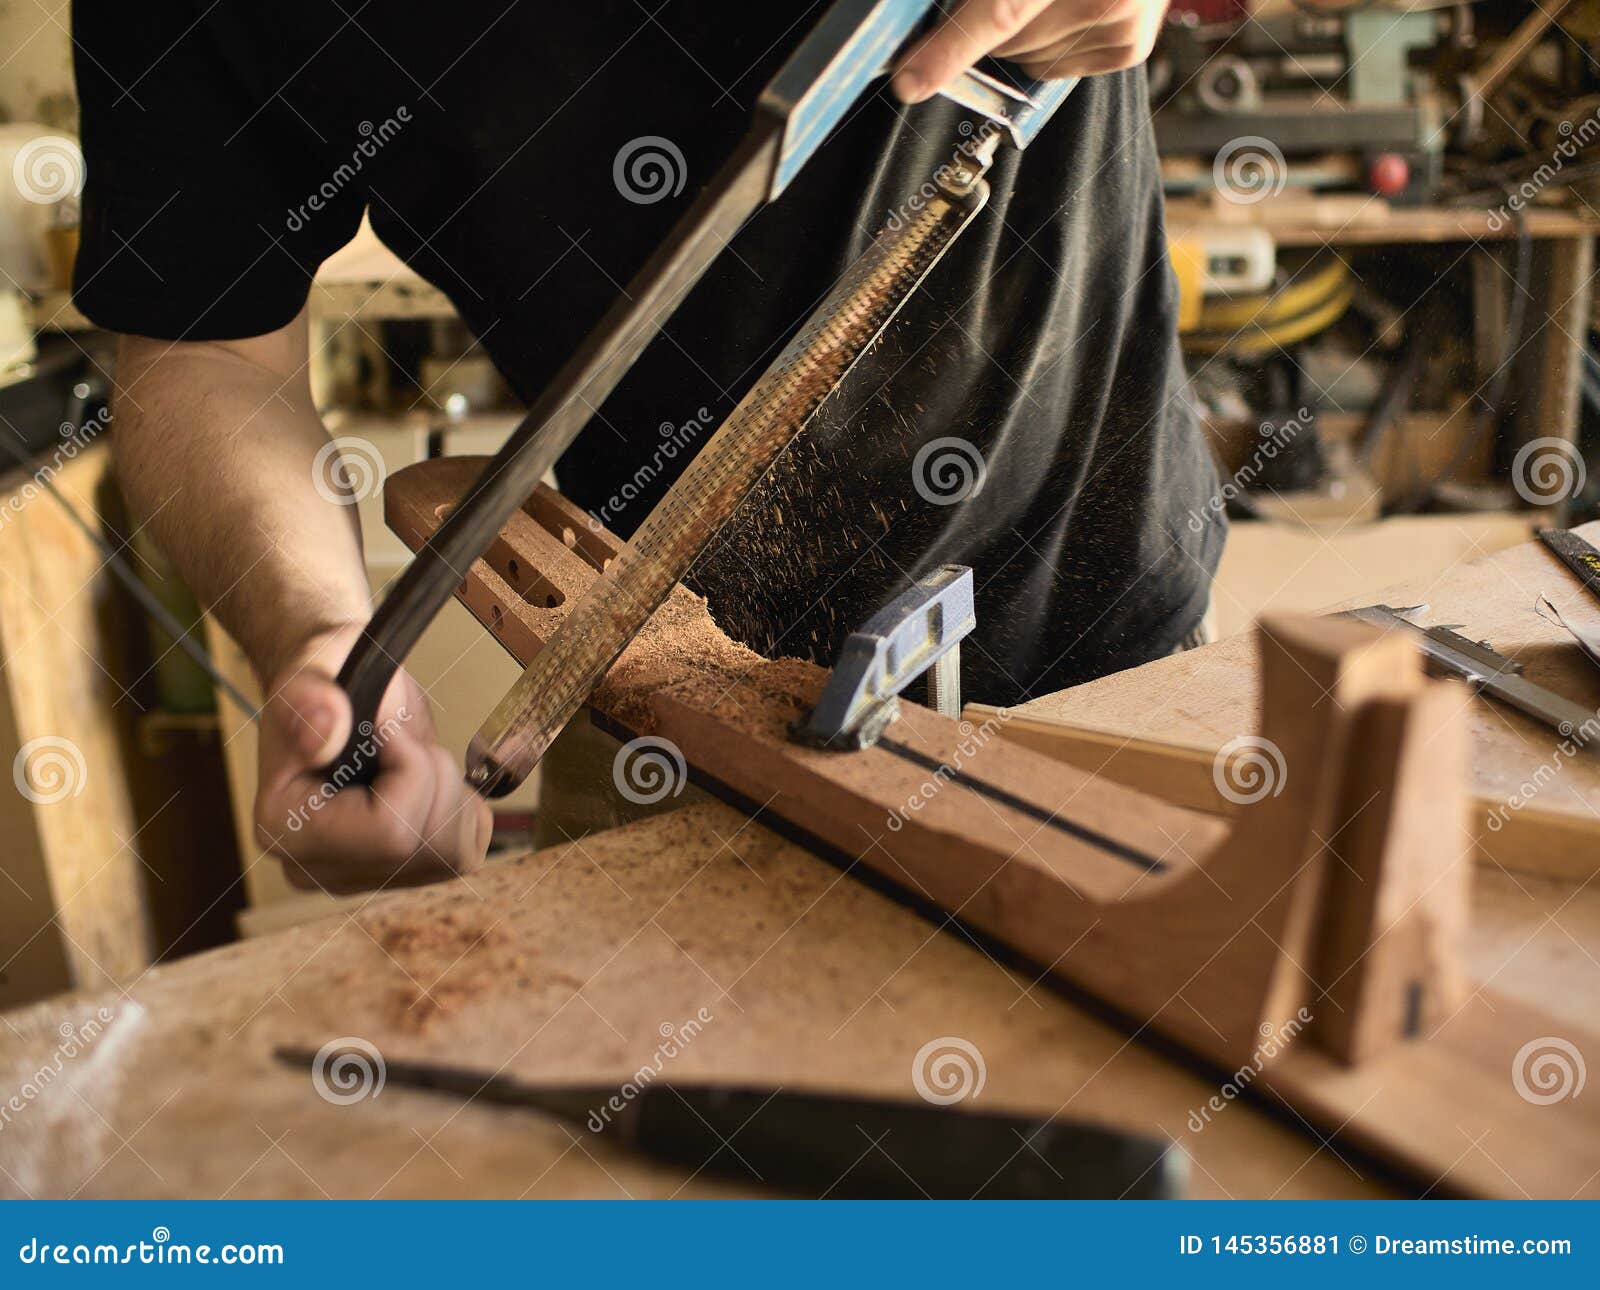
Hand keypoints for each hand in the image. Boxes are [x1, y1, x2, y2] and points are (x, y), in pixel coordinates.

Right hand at [252, 624, 491, 894]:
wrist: (343, 698)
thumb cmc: (325, 683)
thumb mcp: (312, 671)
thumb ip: (309, 699)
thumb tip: (324, 734)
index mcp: (286, 830)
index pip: (390, 832)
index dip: (410, 769)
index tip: (390, 729)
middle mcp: (321, 870)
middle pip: (425, 844)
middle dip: (432, 774)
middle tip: (401, 739)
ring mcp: (365, 878)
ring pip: (452, 853)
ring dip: (450, 790)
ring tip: (410, 759)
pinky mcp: (406, 873)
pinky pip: (466, 852)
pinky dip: (463, 811)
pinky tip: (427, 784)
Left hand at [892, 0, 1168, 101]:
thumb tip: (930, 26)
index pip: (999, 11)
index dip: (947, 49)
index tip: (909, 80)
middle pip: (1004, 41)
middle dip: (984, 25)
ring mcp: (1119, 22)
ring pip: (1024, 59)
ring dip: (1016, 34)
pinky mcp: (1127, 46)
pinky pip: (1052, 68)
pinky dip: (1044, 43)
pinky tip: (1063, 8)